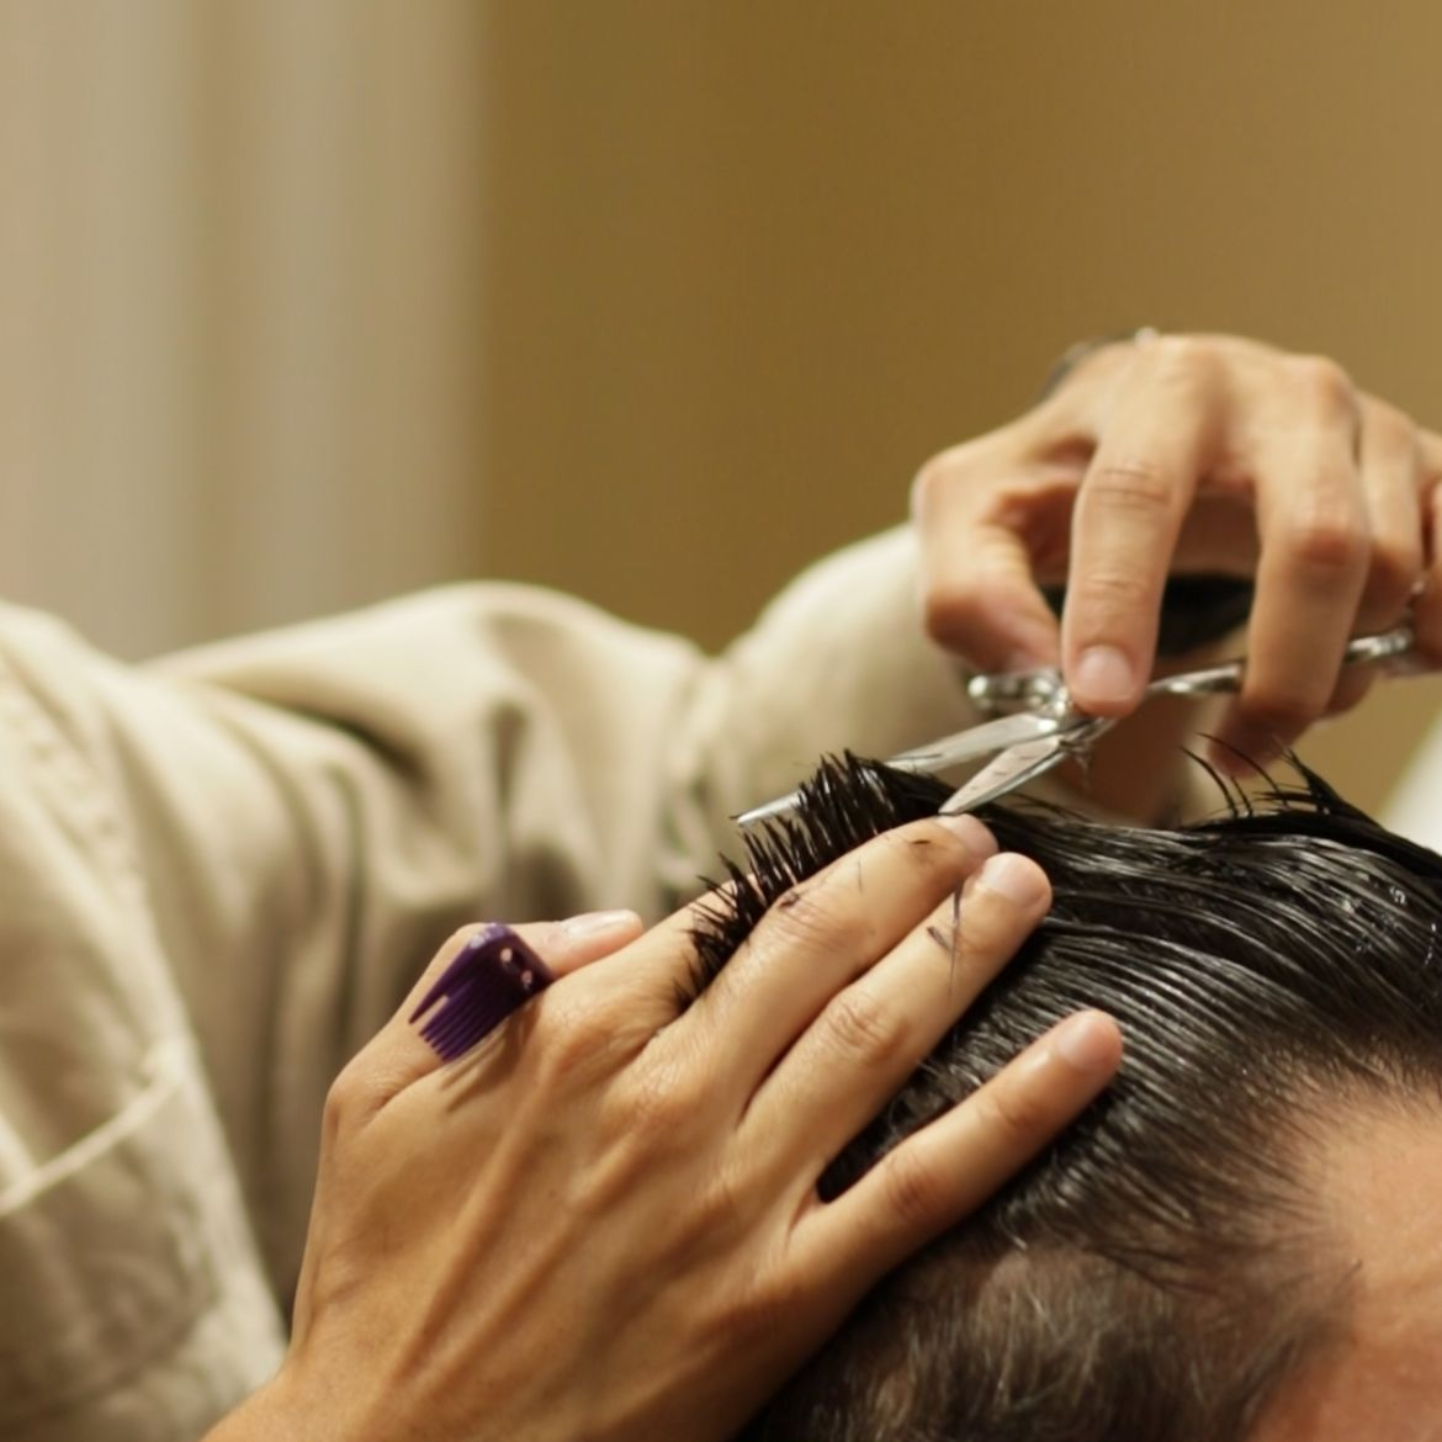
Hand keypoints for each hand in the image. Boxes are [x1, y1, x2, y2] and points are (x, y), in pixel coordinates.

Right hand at [213, 815, 1118, 1441]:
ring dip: (967, 950)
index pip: (716, 918)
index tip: (851, 844)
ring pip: (879, 1037)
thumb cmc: (379, 1272)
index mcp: (573, 1036)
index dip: (795, 870)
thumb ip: (479, 977)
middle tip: (972, 834)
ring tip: (1025, 890)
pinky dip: (1016, 1109)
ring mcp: (733, 1196)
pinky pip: (923, 1185)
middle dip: (905, 876)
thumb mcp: (381, 1094)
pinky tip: (1087, 1048)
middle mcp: (667, 1095)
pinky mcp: (781, 1296)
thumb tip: (615, 922)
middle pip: (816, 947)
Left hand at [912, 332, 1441, 764]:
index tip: (1100, 701)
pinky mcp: (1422, 468)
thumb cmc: (1059, 477)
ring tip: (1266, 715)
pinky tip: (1372, 672)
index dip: (1119, 606)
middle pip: (1313, 540)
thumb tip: (1041, 673)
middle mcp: (1277, 393)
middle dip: (1276, 670)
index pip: (1138, 498)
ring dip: (1337, 669)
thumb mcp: (973, 516)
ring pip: (1389, 566)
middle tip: (1232, 751)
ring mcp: (1364, 427)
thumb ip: (971, 592)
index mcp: (1158, 392)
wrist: (1151, 425)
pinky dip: (1429, 634)